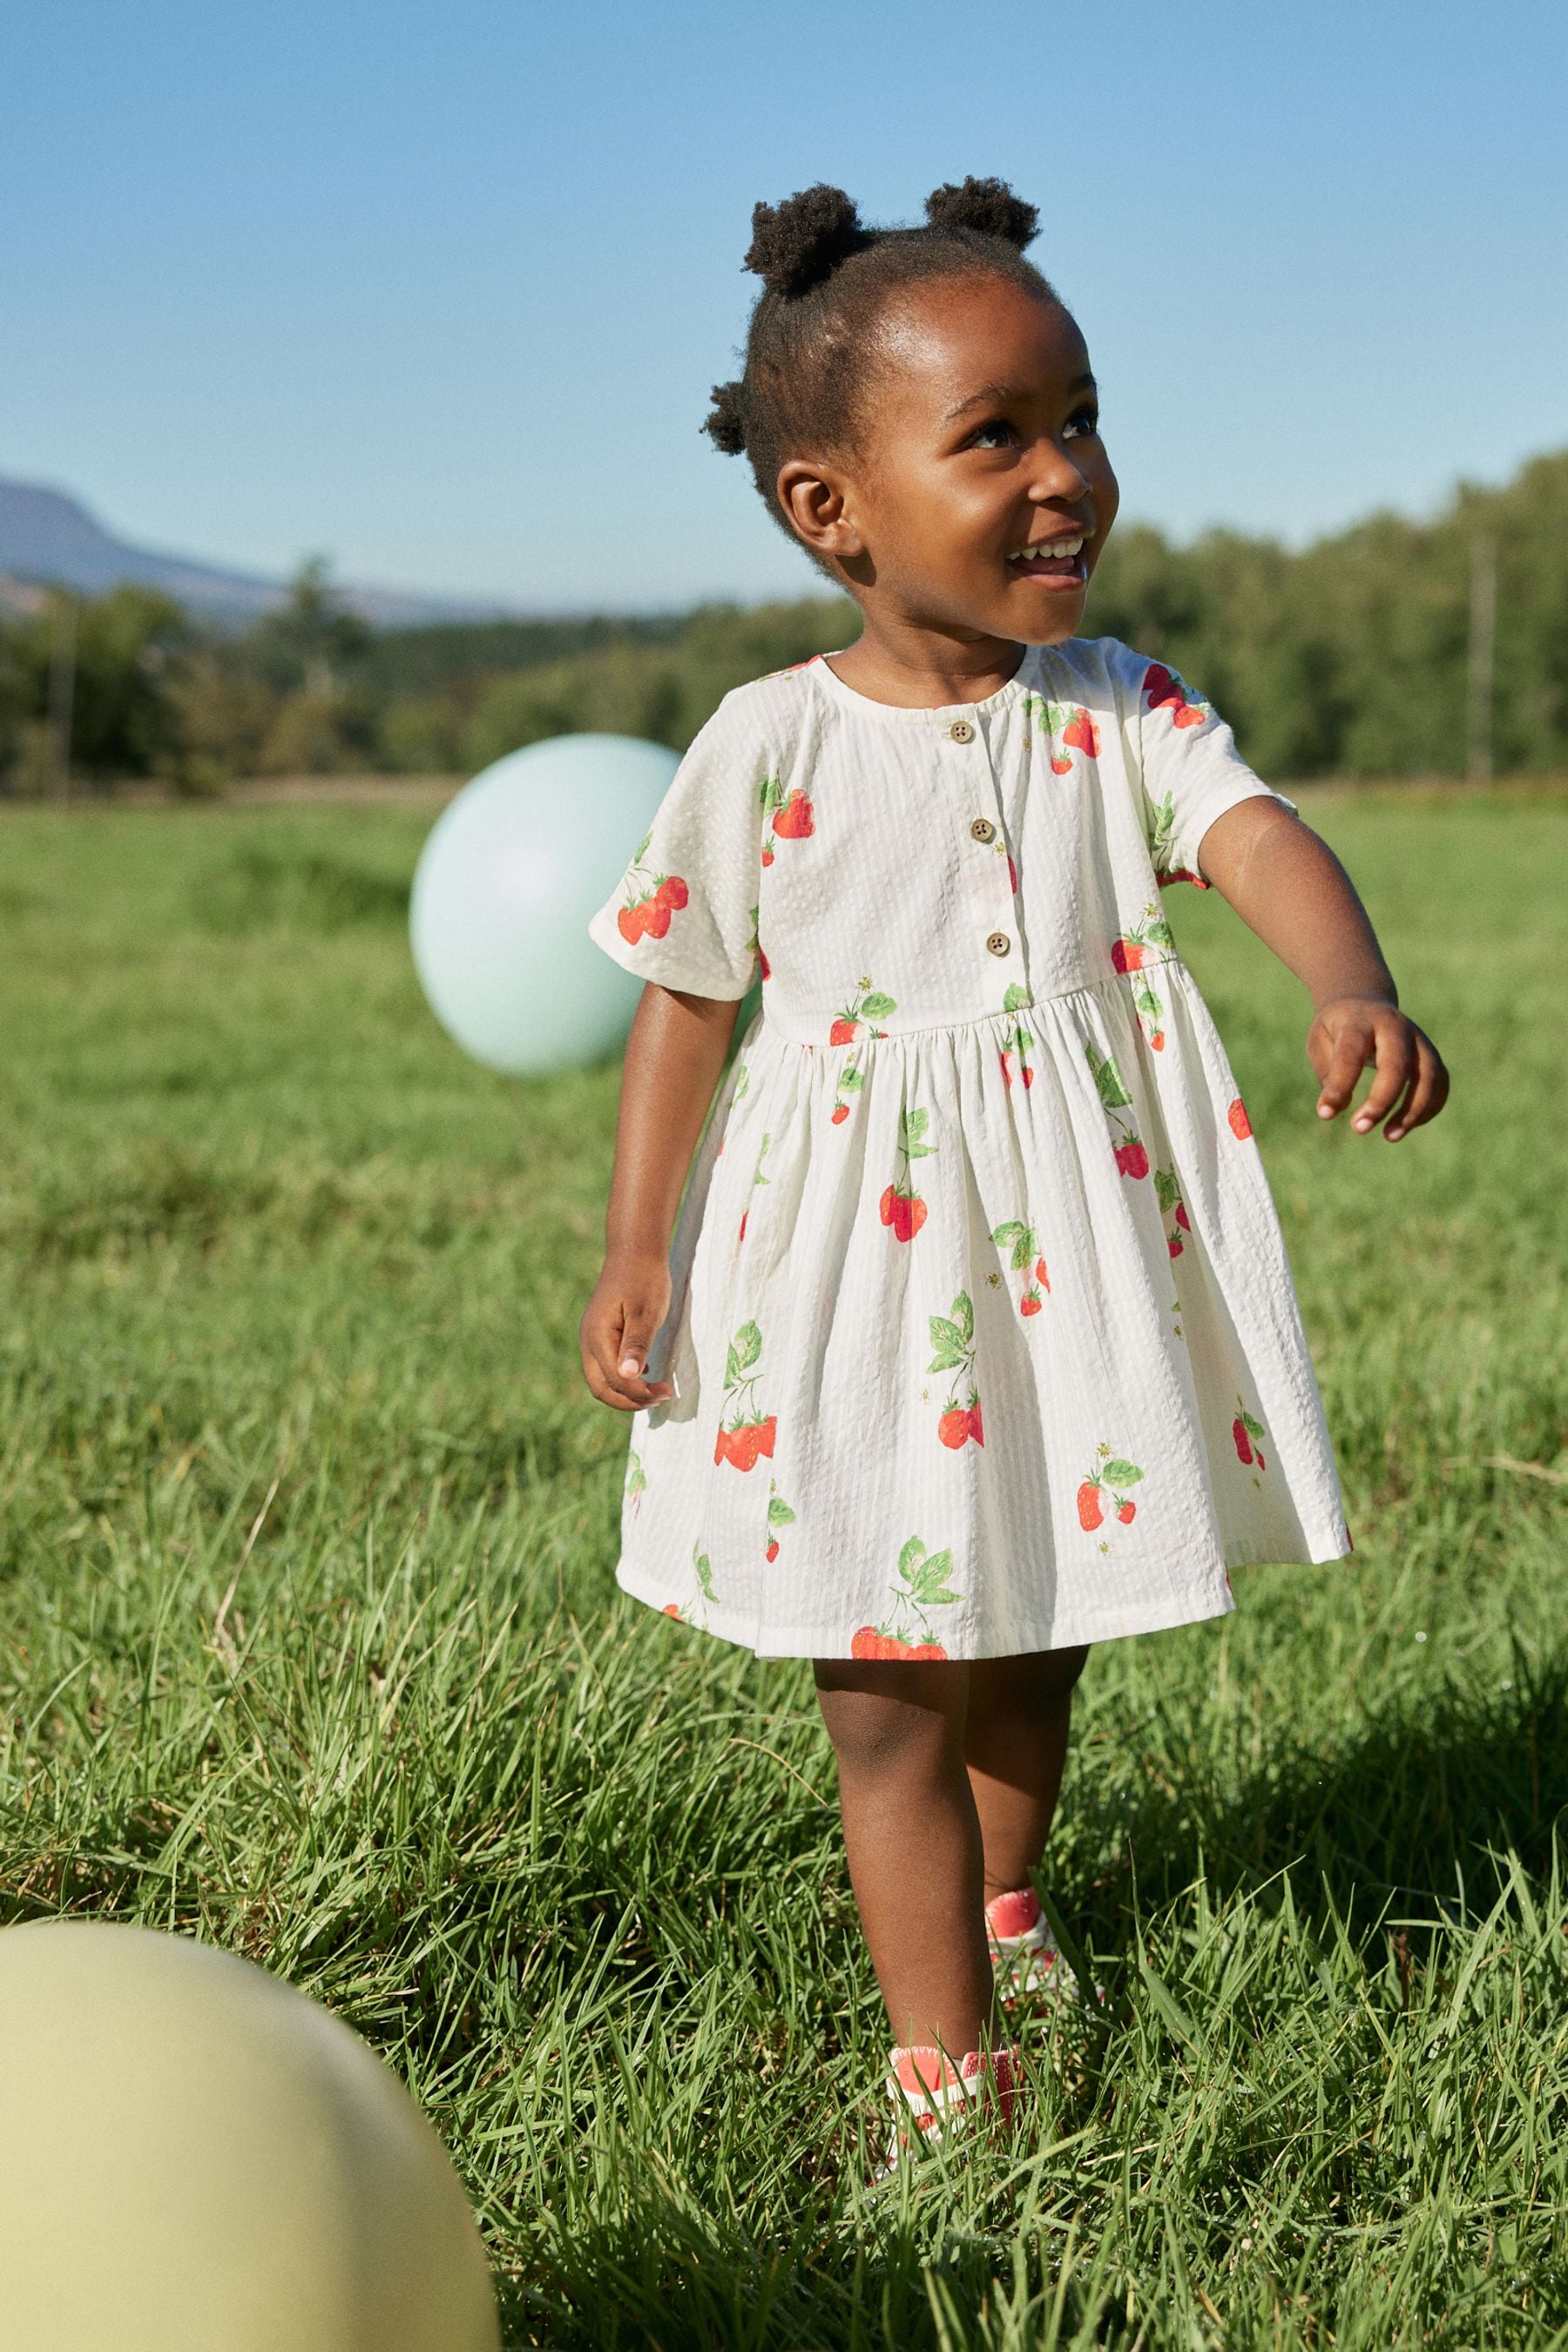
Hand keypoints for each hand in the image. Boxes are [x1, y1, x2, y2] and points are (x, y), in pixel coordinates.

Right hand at [580, 1250, 673, 1410]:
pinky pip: (606, 1366)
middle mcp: (589, 1341)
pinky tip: (647, 1371)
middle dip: (630, 1401)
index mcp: (598, 1337)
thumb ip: (637, 1345)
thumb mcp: (646, 1313)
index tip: (667, 1392)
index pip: (615, 1381)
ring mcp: (592, 1338)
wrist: (635, 1251)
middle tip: (661, 1398)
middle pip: (601, 1388)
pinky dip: (624, 1377)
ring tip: (656, 1390)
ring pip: (602, 1379)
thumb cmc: (644, 1279)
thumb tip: (628, 1376)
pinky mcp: (601, 1333)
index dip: (640, 1393)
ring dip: (627, 1391)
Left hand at [1307, 997, 1448, 1141]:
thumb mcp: (1320, 1041)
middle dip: (1381, 1100)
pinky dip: (1428, 1108)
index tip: (1325, 1113)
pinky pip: (1440, 1083)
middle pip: (1398, 1064)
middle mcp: (1395, 1027)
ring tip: (1390, 1136)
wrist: (1366, 1003)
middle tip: (1359, 1128)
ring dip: (1413, 1110)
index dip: (1341, 1085)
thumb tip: (1335, 1108)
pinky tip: (1405, 1126)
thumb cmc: (1337, 1029)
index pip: (1352, 1053)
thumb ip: (1327, 1072)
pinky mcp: (1431, 1054)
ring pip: (1429, 1076)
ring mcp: (1419, 1040)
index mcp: (1361, 1021)